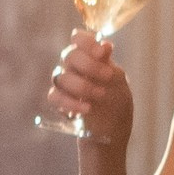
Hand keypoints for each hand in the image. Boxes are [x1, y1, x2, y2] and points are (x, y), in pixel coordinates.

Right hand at [47, 31, 133, 150]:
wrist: (111, 135)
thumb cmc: (116, 105)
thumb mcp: (119, 83)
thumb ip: (108, 64)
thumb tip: (105, 43)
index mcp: (90, 58)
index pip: (78, 39)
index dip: (86, 42)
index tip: (101, 52)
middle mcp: (74, 68)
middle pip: (69, 55)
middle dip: (89, 65)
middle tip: (108, 77)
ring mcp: (65, 84)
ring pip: (60, 76)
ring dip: (82, 85)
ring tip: (100, 96)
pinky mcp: (59, 102)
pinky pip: (54, 96)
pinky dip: (70, 102)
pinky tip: (86, 109)